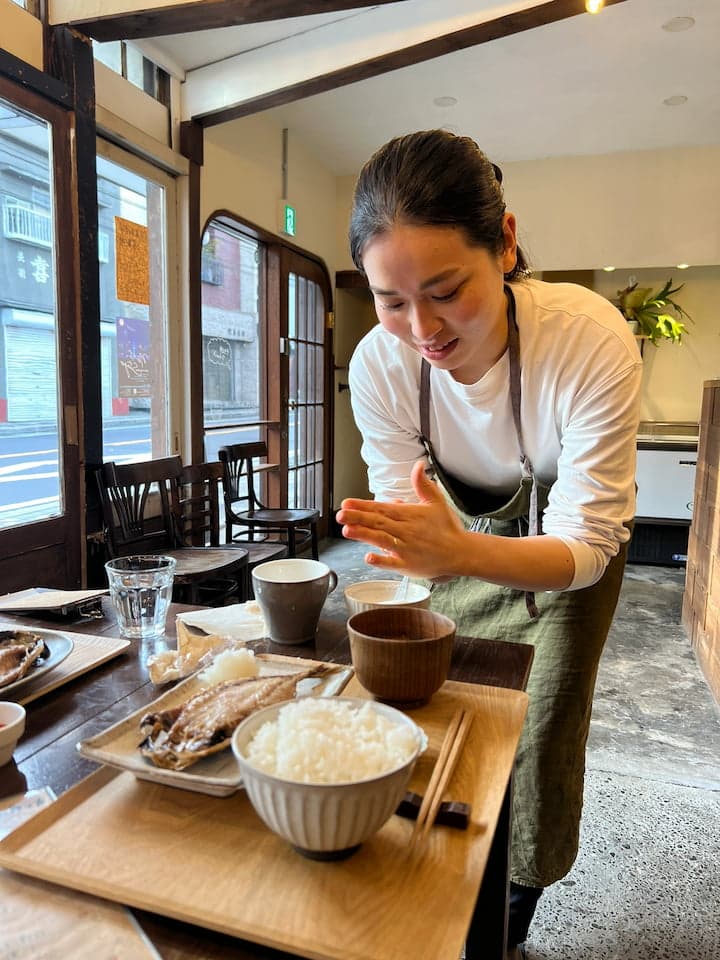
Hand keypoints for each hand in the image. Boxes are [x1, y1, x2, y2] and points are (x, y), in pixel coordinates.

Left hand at [335, 461, 467, 578]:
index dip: (363, 506)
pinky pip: (393, 563)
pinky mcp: (409, 565)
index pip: (382, 508)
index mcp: (410, 515)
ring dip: (364, 535)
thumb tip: (418, 466)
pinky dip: (381, 561)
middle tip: (340, 515)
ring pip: (382, 540)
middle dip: (357, 518)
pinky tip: (369, 558)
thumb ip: (423, 484)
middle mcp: (406, 531)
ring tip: (347, 531)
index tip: (346, 503)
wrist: (461, 552)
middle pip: (378, 523)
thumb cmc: (447, 528)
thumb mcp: (437, 502)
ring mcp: (406, 549)